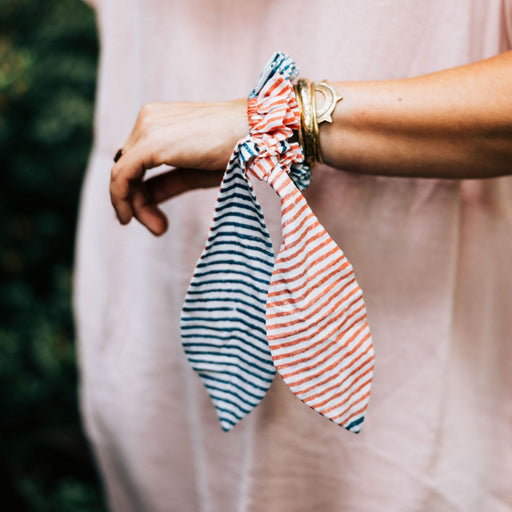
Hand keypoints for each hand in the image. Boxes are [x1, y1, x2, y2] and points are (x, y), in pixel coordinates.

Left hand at [110, 98, 248, 235]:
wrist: (255, 133)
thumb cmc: (236, 150)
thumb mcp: (196, 171)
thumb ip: (169, 181)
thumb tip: (146, 197)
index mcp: (159, 121)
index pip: (136, 162)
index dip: (140, 193)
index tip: (157, 220)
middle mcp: (148, 120)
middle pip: (128, 168)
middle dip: (136, 202)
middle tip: (158, 229)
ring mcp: (147, 128)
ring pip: (122, 174)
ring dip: (133, 206)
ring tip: (158, 229)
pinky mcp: (150, 142)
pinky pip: (122, 175)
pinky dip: (123, 199)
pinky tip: (131, 218)